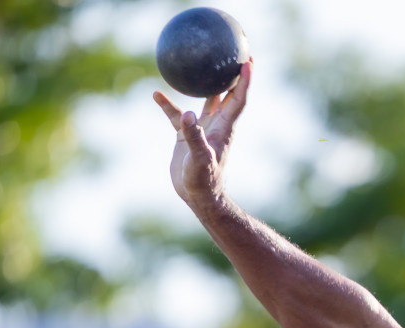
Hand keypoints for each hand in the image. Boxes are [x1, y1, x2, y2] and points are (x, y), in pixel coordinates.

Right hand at [151, 61, 250, 208]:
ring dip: (205, 83)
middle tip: (234, 53)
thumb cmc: (203, 180)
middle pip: (227, 94)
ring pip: (205, 100)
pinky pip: (177, 116)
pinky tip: (156, 94)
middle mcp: (216, 125)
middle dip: (233, 75)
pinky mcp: (186, 136)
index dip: (245, 81)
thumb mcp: (199, 159)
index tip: (248, 61)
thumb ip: (194, 137)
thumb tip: (189, 115)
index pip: (238, 99)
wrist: (197, 196)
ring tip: (201, 62)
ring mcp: (202, 129)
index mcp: (224, 127)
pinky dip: (168, 105)